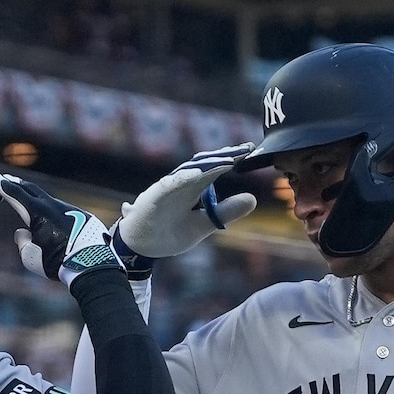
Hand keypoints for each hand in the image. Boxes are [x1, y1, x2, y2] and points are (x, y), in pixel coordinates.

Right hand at [0, 174, 118, 286]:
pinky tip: (51, 218)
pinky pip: (64, 212)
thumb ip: (22, 241)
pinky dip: (53, 212)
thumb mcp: (30, 257)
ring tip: (27, 198)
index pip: (16, 194)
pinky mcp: (84, 217)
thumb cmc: (58, 263)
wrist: (93, 266)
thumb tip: (23, 232)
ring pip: (49, 202)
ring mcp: (71, 210)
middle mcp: (54, 207)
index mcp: (38, 213)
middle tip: (7, 179)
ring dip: (36, 200)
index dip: (2, 186)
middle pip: (32, 190)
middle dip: (17, 184)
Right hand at [112, 143, 257, 263]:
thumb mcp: (203, 225)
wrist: (140, 246)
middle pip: (205, 164)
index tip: (250, 150)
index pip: (216, 169)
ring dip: (208, 163)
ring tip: (229, 158)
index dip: (232, 158)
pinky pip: (169, 185)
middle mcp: (182, 183)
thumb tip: (253, 199)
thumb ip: (225, 212)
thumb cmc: (169, 232)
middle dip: (225, 155)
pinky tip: (197, 174)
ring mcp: (168, 188)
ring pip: (190, 171)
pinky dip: (182, 179)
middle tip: (246, 148)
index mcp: (194, 188)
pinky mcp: (155, 196)